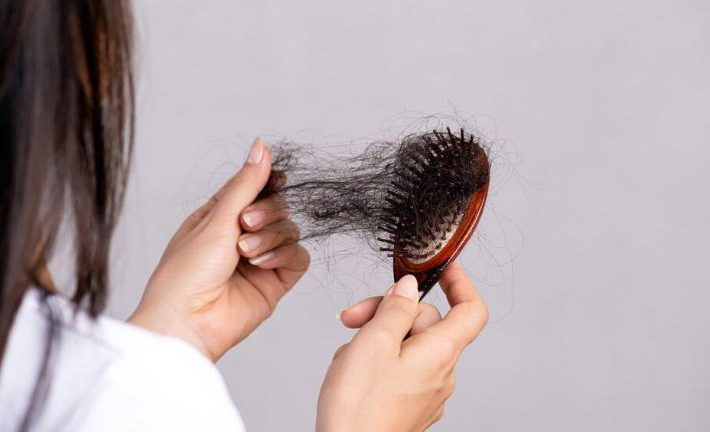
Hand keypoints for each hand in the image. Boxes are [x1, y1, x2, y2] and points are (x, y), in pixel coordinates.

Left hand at [129, 138, 309, 360]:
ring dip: (271, 237)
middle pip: (278, 207)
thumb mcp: (216, 219)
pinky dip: (284, 255)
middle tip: (244, 224)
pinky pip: (297, 258)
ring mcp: (260, 259)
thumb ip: (246, 184)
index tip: (276, 178)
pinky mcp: (275, 282)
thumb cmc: (186, 272)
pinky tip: (261, 264)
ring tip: (245, 253)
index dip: (267, 182)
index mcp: (220, 216)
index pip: (254, 187)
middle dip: (266, 213)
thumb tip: (261, 146)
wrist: (187, 321)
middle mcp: (241, 235)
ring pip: (290, 230)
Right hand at [316, 261, 487, 431]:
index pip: (471, 310)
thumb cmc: (359, 406)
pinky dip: (378, 360)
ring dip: (377, 337)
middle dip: (389, 311)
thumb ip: (395, 308)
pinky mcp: (410, 404)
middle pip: (426, 322)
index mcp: (440, 352)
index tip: (443, 269)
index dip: (461, 284)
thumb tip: (409, 288)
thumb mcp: (373, 342)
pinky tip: (352, 370)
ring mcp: (427, 391)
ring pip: (408, 344)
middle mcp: (442, 372)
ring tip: (348, 354)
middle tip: (353, 318)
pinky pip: (401, 367)